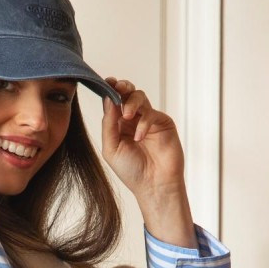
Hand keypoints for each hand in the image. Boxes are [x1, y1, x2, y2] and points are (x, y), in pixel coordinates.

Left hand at [101, 78, 196, 247]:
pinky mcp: (163, 123)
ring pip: (140, 97)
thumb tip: (108, 99)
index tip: (105, 82)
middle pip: (127, 93)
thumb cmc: (131, 171)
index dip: (110, 90)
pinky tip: (139, 137)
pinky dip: (144, 123)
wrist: (153, 185)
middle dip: (122, 87)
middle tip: (117, 87)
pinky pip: (152, 114)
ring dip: (131, 102)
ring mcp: (149, 120)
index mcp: (118, 125)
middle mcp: (133, 120)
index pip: (113, 102)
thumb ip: (108, 124)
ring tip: (127, 115)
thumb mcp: (111, 148)